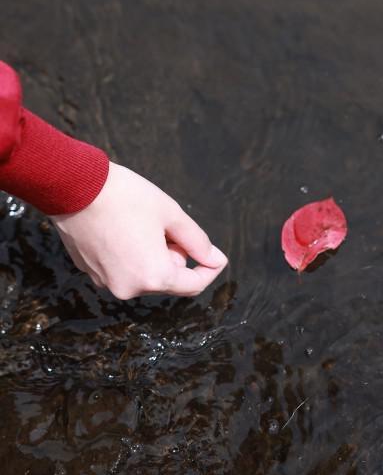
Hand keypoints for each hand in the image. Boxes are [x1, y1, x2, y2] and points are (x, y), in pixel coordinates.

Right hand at [50, 162, 227, 298]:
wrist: (75, 187)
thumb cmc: (125, 197)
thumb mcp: (171, 214)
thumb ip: (197, 242)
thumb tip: (215, 260)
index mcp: (154, 276)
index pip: (194, 285)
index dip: (209, 269)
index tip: (216, 255)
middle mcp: (129, 288)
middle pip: (168, 280)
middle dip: (176, 256)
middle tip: (169, 227)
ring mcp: (107, 283)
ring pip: (145, 275)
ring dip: (153, 256)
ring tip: (143, 225)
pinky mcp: (91, 273)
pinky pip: (123, 270)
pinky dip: (131, 256)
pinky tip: (123, 229)